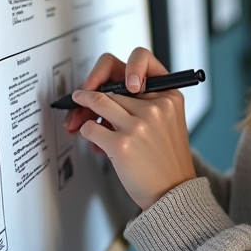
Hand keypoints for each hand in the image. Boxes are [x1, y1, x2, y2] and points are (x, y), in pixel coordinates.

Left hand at [64, 48, 194, 209]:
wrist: (172, 192)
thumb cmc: (166, 159)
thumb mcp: (168, 121)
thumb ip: (145, 102)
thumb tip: (104, 92)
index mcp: (170, 97)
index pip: (142, 59)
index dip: (124, 66)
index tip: (117, 80)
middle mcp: (156, 107)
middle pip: (113, 87)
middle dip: (94, 93)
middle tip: (81, 100)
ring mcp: (138, 125)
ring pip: (97, 101)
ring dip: (83, 106)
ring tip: (78, 109)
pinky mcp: (121, 144)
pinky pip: (89, 128)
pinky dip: (86, 132)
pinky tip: (94, 140)